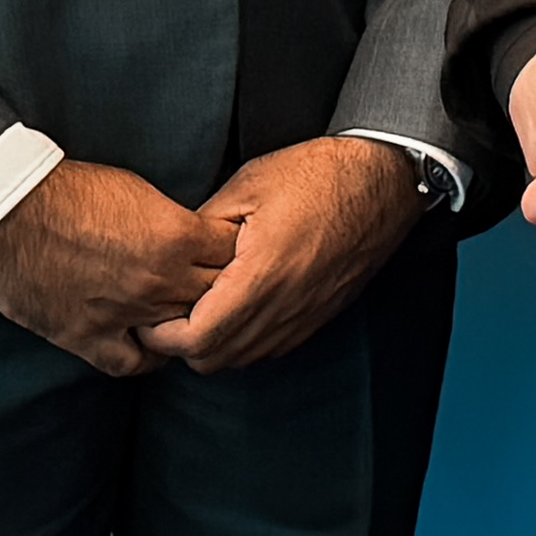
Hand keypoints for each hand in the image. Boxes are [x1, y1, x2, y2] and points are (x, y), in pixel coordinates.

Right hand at [0, 159, 236, 376]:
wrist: (9, 212)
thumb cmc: (69, 191)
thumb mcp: (137, 192)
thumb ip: (172, 223)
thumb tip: (191, 238)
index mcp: (176, 237)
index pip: (232, 253)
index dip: (235, 252)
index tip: (231, 253)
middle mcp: (159, 280)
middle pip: (215, 296)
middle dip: (221, 289)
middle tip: (215, 286)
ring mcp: (125, 313)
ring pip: (181, 331)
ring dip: (186, 321)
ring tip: (185, 312)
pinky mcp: (89, 337)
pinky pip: (133, 363)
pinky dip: (146, 356)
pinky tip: (149, 343)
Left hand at [141, 138, 423, 372]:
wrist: (382, 179)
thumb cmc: (319, 175)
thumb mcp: (247, 186)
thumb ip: (203, 229)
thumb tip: (172, 258)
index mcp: (261, 275)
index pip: (196, 339)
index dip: (163, 335)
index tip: (153, 313)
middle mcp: (284, 306)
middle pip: (214, 360)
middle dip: (183, 344)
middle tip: (170, 312)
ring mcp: (305, 315)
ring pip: (242, 359)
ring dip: (215, 344)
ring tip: (203, 309)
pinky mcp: (319, 315)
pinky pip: (270, 349)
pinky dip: (245, 340)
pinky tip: (239, 308)